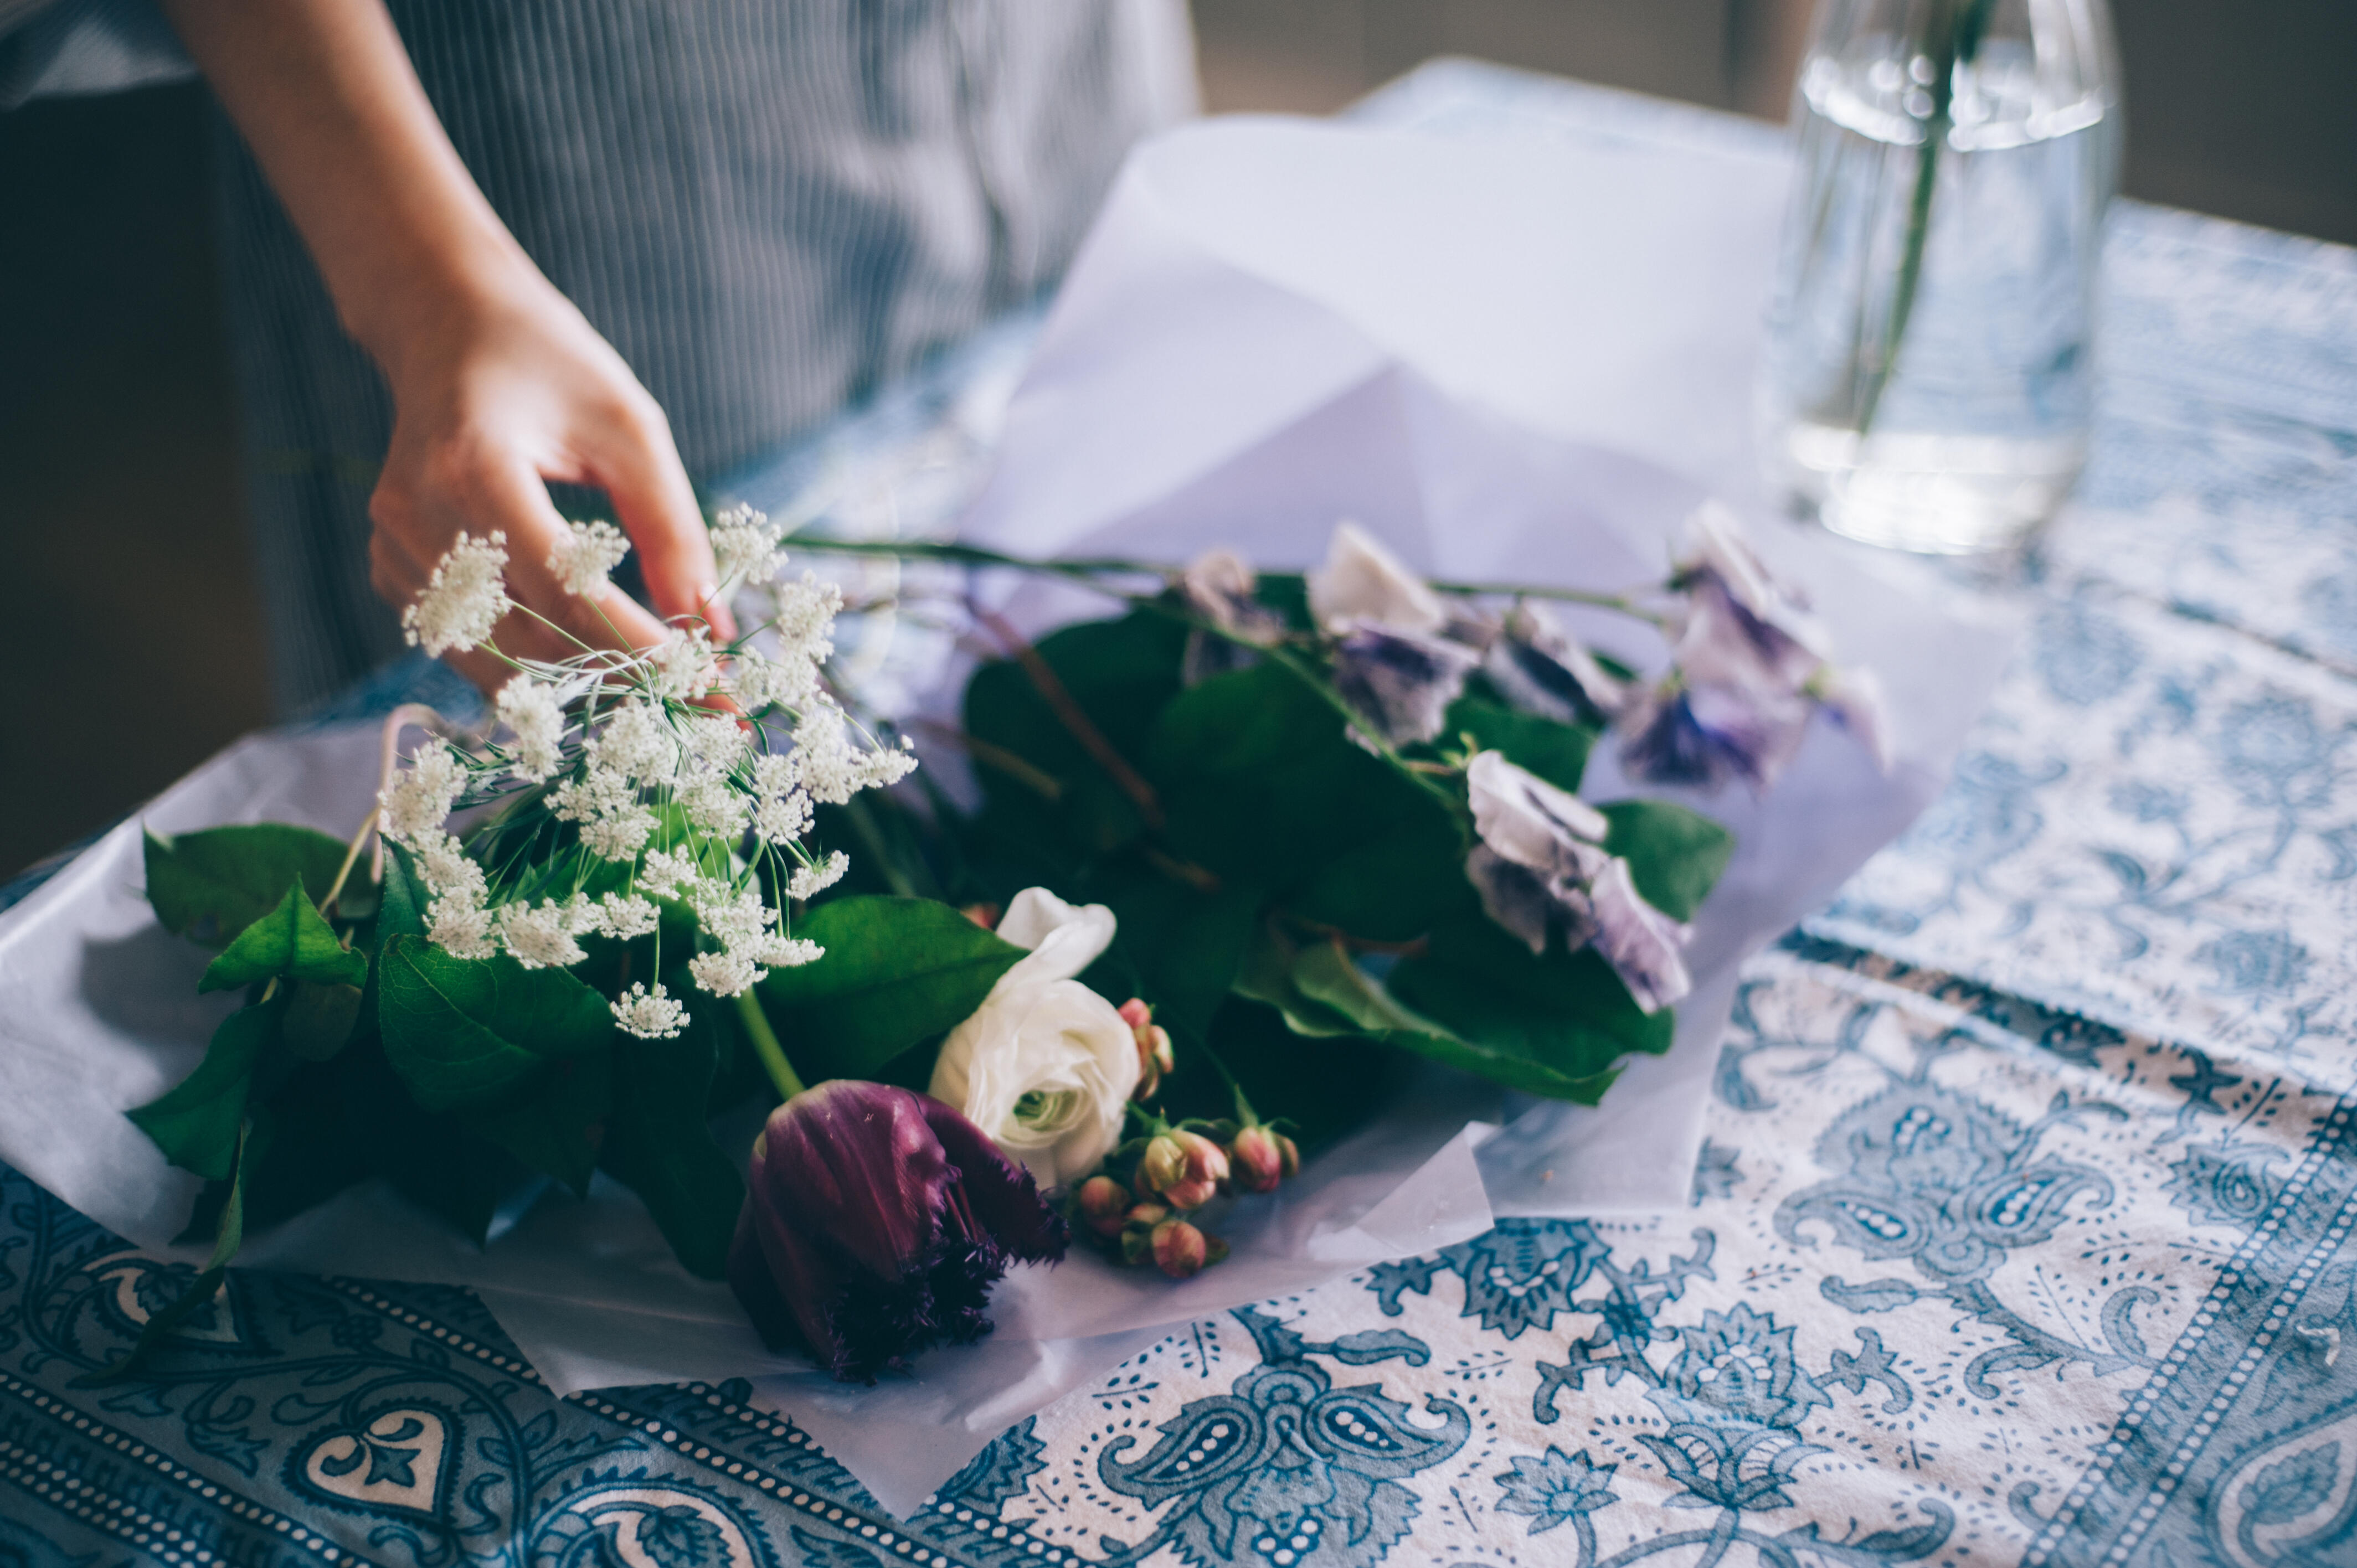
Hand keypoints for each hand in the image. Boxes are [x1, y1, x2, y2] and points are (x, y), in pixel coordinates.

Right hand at [364, 266, 732, 693]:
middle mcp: (418, 516)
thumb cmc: (549, 365)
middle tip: (697, 697)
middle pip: (528, 638)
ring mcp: (394, 546)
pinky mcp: (390, 567)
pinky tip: (584, 656)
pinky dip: (528, 663)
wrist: (446, 327)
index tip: (707, 680)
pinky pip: (465, 644)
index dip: (639, 647)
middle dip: (619, 677)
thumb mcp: (631, 428)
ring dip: (576, 685)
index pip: (565, 592)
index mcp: (475, 468)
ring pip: (492, 659)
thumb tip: (709, 627)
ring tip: (651, 689)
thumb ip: (670, 529)